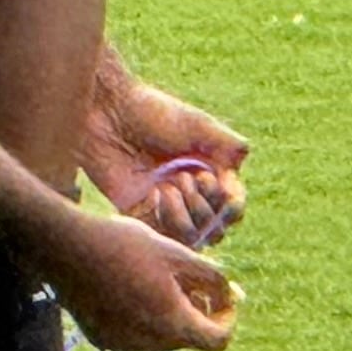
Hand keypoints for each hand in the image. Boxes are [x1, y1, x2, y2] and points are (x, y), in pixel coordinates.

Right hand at [49, 214, 238, 350]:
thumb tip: (233, 296)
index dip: (227, 318)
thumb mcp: (179, 255)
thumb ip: (213, 279)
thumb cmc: (126, 246)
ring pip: (161, 336)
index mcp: (173, 325)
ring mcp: (122, 345)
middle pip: (187, 336)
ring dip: (168, 312)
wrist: (66, 247)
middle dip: (195, 310)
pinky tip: (127, 286)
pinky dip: (142, 316)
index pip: (218, 340)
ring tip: (154, 277)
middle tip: (185, 276)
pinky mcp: (102, 339)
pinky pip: (134, 334)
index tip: (220, 296)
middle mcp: (149, 345)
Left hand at [82, 60, 246, 251]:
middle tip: (184, 177)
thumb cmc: (153, 113)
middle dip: (205, 208)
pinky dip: (161, 219)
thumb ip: (228, 145)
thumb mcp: (198, 124)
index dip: (231, 206)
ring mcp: (165, 205)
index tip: (216, 189)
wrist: (108, 115)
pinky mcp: (138, 212)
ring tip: (167, 187)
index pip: (233, 206)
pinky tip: (152, 194)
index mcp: (210, 171)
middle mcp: (190, 193)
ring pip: (189, 237)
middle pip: (215, 228)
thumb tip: (243, 162)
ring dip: (184, 216)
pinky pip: (159, 234)